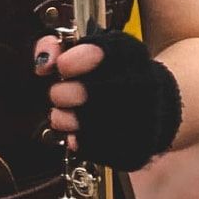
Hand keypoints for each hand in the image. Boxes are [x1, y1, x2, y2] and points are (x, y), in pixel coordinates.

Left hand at [33, 29, 181, 170]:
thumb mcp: (93, 48)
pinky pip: (91, 148)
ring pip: (86, 124)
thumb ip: (60, 46)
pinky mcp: (133, 152)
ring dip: (65, 118)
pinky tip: (78, 129)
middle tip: (59, 93)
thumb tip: (43, 62)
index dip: (73, 61)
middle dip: (63, 93)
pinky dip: (76, 138)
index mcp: (131, 55)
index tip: (62, 66)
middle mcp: (142, 87)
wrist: (155, 105)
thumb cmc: (116, 73)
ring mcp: (141, 123)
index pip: (99, 54)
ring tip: (65, 112)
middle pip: (86, 93)